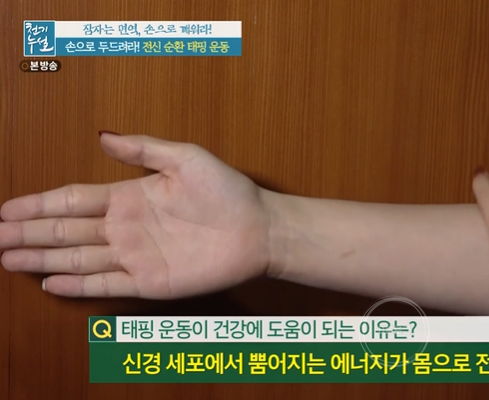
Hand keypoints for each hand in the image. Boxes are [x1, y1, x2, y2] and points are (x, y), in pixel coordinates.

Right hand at [1, 133, 272, 298]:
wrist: (259, 228)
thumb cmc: (227, 191)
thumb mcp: (185, 158)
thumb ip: (142, 149)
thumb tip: (102, 136)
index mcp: (130, 196)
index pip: (74, 199)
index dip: (39, 204)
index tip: (6, 208)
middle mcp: (126, 227)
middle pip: (67, 230)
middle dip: (30, 232)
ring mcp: (136, 256)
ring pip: (78, 258)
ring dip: (43, 258)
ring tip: (9, 257)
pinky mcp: (150, 282)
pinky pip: (106, 284)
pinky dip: (78, 286)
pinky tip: (51, 282)